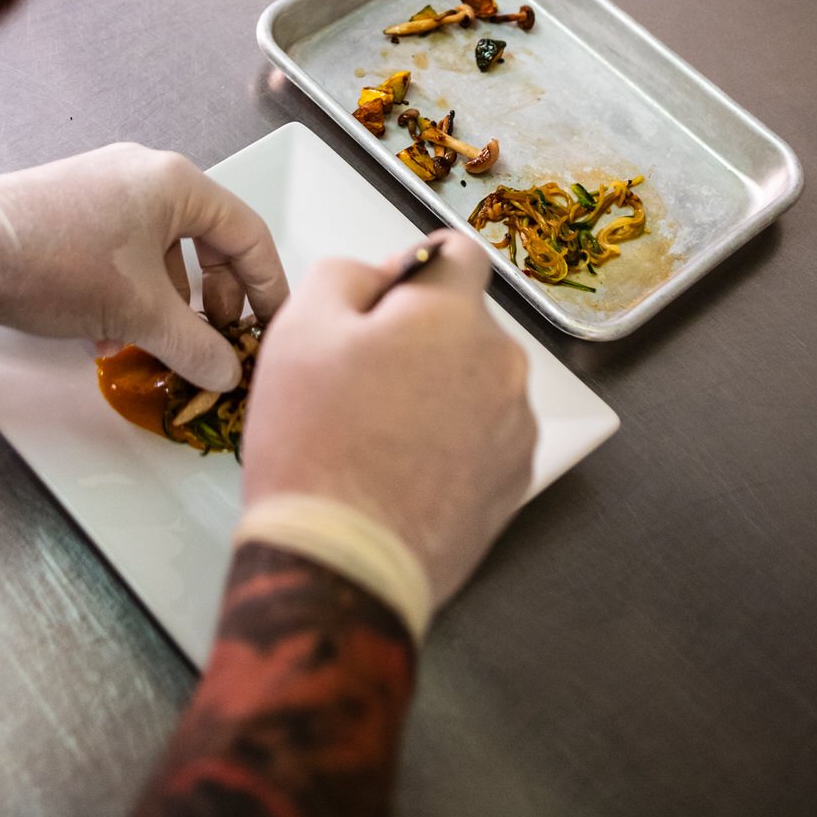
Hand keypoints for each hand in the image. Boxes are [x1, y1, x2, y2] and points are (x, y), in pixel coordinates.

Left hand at [0, 145, 288, 390]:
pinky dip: (132, 291)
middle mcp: (147, 174)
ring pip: (162, 250)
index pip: (247, 233)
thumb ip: (194, 345)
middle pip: (207, 240)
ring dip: (168, 302)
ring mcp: (108, 186)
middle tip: (217, 340)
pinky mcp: (76, 206)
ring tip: (157, 346)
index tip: (273, 326)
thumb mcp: (137, 313)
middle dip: (215, 298)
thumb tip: (227, 373)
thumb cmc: (59, 263)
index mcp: (176, 183)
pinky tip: (109, 333)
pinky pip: (126, 249)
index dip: (267, 286)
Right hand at [241, 231, 534, 609]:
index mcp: (452, 316)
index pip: (457, 254)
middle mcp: (502, 364)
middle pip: (462, 324)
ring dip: (437, 390)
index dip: (413, 269)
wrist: (341, 563)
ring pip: (474, 380)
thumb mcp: (300, 327)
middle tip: (359, 379)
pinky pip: (483, 436)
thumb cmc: (316, 444)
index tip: (383, 300)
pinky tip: (402, 468)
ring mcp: (515, 428)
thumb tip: (380, 276)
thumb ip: (346, 274)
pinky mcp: (514, 483)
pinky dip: (451, 441)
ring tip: (377, 433)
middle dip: (418, 338)